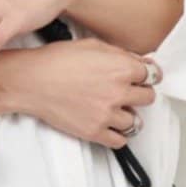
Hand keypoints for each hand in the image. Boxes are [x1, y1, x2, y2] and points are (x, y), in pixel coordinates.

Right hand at [0, 38, 158, 149]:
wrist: (32, 81)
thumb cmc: (56, 60)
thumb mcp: (92, 45)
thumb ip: (120, 54)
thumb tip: (138, 62)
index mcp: (121, 68)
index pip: (153, 75)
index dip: (148, 75)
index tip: (144, 78)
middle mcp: (118, 92)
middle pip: (148, 98)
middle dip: (140, 93)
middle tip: (129, 92)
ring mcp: (107, 114)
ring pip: (136, 122)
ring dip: (129, 116)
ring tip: (118, 110)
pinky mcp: (94, 131)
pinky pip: (120, 141)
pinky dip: (118, 135)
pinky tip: (112, 126)